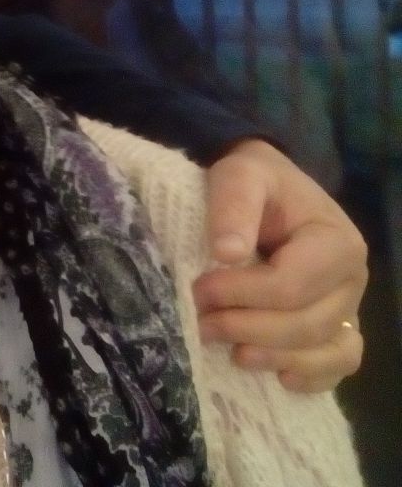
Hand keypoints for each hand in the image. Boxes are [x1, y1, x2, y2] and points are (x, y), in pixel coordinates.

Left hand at [193, 138, 366, 392]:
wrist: (268, 188)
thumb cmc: (255, 180)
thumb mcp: (240, 174)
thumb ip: (234, 206)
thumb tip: (226, 253)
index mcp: (336, 241)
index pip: (291, 284)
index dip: (241, 294)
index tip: (199, 288)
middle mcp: (351, 279)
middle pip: (307, 324)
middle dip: (249, 328)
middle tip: (202, 321)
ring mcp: (348, 306)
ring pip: (326, 351)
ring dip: (276, 358)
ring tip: (231, 352)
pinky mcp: (338, 327)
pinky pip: (338, 365)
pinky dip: (310, 376)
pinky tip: (275, 375)